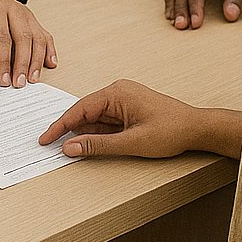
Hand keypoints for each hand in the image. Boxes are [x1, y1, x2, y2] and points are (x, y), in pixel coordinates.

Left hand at [0, 0, 56, 86]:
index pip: (1, 36)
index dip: (3, 60)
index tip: (3, 79)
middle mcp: (14, 10)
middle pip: (24, 37)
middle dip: (22, 63)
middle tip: (19, 84)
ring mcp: (26, 15)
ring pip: (37, 38)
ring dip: (37, 60)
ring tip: (32, 79)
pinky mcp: (33, 21)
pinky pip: (45, 36)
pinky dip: (49, 51)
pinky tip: (50, 65)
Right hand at [39, 79, 200, 158]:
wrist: (197, 128)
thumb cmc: (171, 130)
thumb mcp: (131, 142)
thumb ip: (98, 145)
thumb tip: (70, 146)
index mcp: (117, 93)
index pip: (79, 109)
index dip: (60, 125)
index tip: (45, 138)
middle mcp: (118, 92)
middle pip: (85, 112)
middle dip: (68, 129)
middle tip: (50, 145)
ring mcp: (123, 101)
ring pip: (94, 119)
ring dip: (82, 133)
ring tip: (65, 148)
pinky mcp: (129, 110)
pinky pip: (106, 122)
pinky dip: (96, 134)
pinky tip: (86, 145)